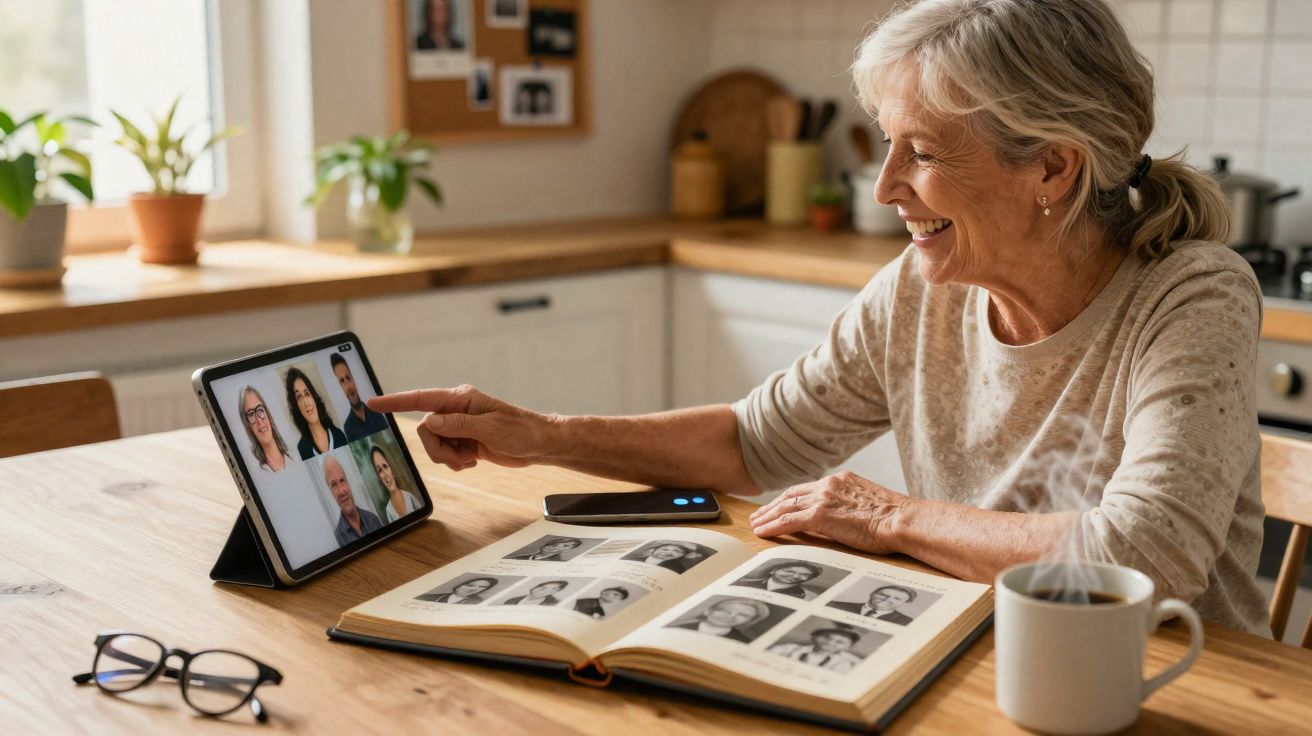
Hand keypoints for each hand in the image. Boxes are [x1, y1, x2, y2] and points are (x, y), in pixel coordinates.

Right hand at [368, 385, 550, 470]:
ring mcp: (459, 426)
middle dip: (438, 449)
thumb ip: (457, 425)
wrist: (538, 444)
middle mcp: (456, 410)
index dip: (395, 401)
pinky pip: (445, 454)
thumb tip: (429, 421)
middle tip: (461, 457)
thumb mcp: (490, 428)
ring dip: (448, 458)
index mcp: (461, 399)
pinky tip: (473, 461)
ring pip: (434, 445)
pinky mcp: (464, 442)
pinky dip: (455, 462)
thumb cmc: (520, 430)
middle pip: (425, 431)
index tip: (372, 402)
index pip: (421, 399)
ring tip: (470, 459)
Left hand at [749, 471, 908, 554]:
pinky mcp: (820, 515)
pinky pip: (788, 521)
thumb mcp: (868, 505)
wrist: (902, 519)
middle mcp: (829, 485)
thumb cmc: (894, 519)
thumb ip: (850, 507)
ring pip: (785, 507)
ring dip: (767, 517)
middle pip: (791, 495)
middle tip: (758, 515)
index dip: (789, 499)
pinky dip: (772, 526)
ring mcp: (823, 498)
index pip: (807, 489)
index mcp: (841, 481)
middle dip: (772, 506)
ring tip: (755, 525)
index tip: (779, 506)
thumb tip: (844, 520)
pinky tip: (761, 532)